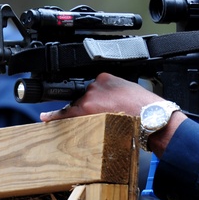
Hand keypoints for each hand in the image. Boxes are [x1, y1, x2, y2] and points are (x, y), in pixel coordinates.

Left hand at [39, 74, 185, 152]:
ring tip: (100, 122)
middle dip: (88, 108)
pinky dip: (55, 116)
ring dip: (83, 115)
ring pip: (77, 107)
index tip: (91, 102)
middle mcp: (95, 84)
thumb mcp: (129, 90)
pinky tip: (46, 117)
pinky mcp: (86, 109)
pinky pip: (66, 113)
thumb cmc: (145, 108)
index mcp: (106, 77)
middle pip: (82, 97)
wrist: (152, 118)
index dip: (92, 98)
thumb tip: (107, 99)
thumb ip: (113, 90)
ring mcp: (89, 97)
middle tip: (104, 117)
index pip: (91, 87)